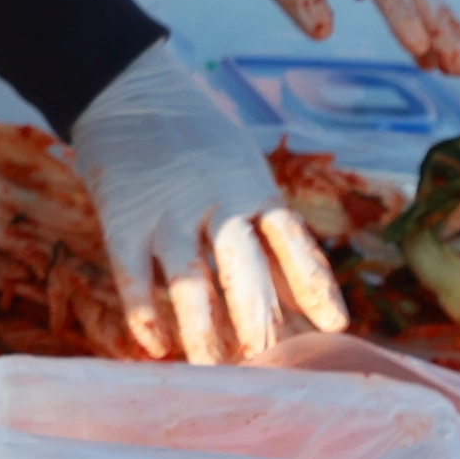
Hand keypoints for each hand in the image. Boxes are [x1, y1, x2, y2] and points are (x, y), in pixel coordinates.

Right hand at [68, 42, 350, 364]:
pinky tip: (156, 346)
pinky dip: (144, 313)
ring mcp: (166, 212)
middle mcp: (214, 201)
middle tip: (272, 364)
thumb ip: (270, 233)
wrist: (126, 88)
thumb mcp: (244, 168)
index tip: (336, 327)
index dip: (314, 283)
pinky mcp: (122, 219)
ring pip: (188, 279)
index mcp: (252, 186)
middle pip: (242, 266)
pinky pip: (133, 274)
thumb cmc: (199, 139)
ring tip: (214, 370)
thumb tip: (305, 306)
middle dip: (259, 318)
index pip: (291, 239)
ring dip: (202, 330)